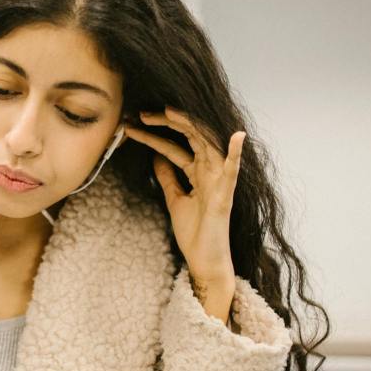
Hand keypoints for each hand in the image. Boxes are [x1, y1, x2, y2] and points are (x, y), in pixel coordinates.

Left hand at [124, 106, 243, 286]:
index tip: (133, 126)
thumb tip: (157, 157)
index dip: (155, 135)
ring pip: (207, 144)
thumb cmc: (193, 232)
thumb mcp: (174, 199)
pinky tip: (237, 136)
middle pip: (190, 138)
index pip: (174, 146)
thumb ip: (168, 178)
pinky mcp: (225, 195)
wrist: (203, 259)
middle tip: (143, 113)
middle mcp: (209, 171)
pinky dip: (236, 154)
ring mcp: (218, 181)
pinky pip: (233, 171)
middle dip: (167, 123)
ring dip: (190, 126)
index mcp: (197, 172)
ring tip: (169, 111)